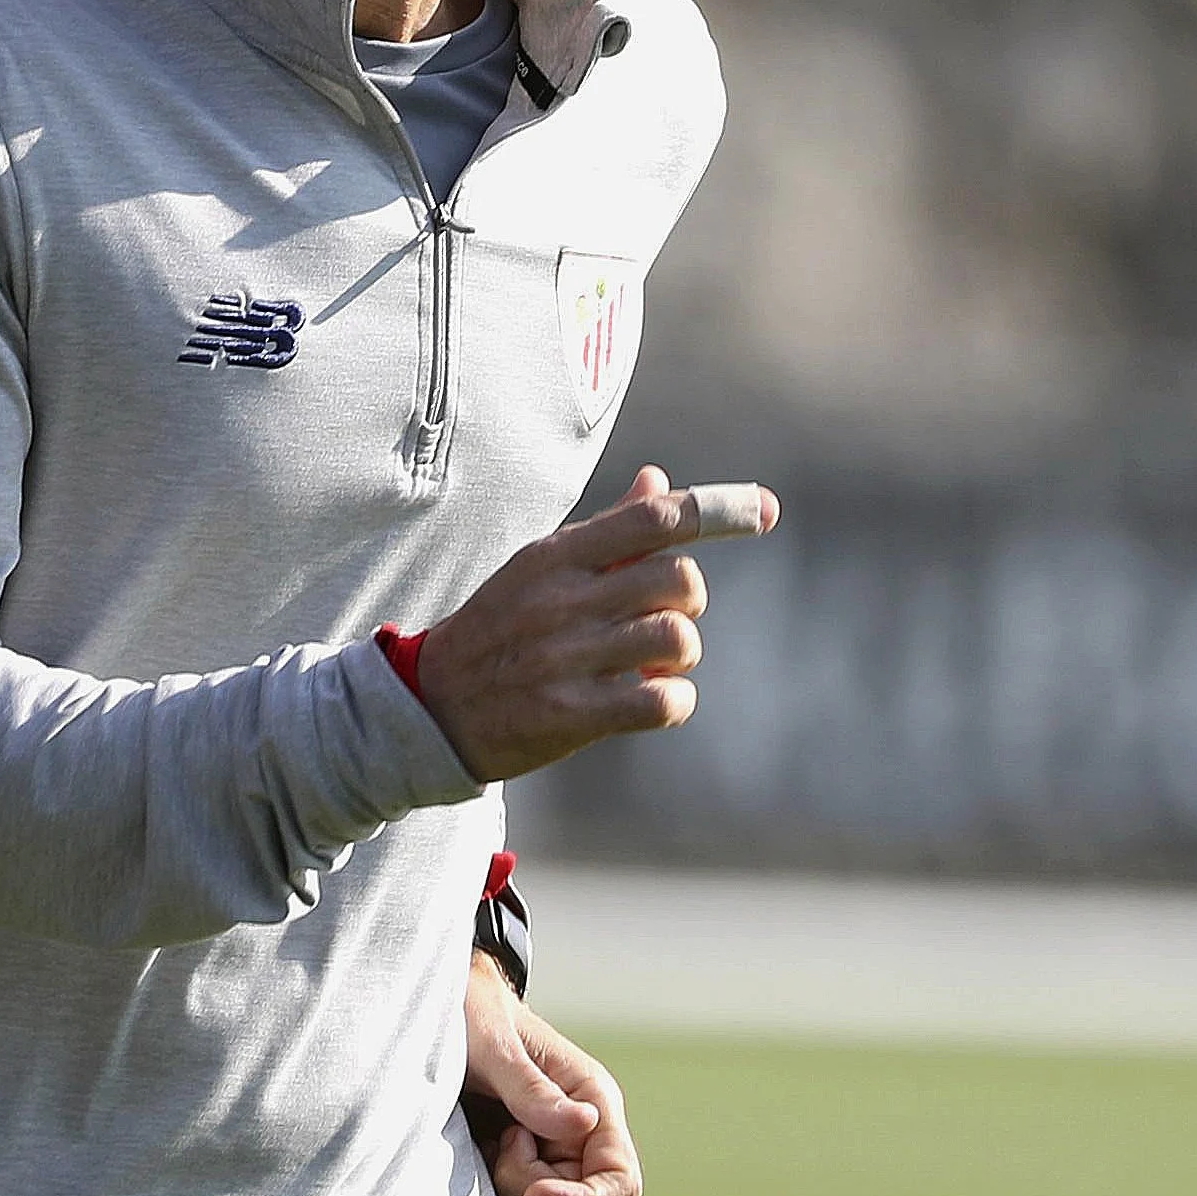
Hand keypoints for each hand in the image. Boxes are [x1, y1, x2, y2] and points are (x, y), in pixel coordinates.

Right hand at [416, 466, 776, 781]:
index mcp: (554, 556)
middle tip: (660, 619)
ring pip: (678, 639)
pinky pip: (662, 702)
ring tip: (649, 666)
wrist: (430, 706)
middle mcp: (560, 600)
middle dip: (687, 603)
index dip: (717, 509)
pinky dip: (674, 702)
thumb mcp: (538, 570)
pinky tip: (651, 701)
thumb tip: (660, 481)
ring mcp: (564, 658)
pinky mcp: (569, 714)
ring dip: (679, 656)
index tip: (765, 510)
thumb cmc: (498, 630)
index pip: (651, 519)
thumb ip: (607, 531)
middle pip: (680, 580)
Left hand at [464, 952, 640, 1195]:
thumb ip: (531, 1087)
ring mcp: (549, 1160)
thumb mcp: (494, 1043)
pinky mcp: (517, 1173)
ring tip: (484, 1145)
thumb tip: (584, 1123)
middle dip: (531, 1191)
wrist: (438, 1008)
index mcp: (592, 1101)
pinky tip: (474, 1167)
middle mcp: (579, 1138)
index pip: (619, 1180)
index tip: (535, 1192)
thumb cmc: (473, 1013)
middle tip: (496, 1141)